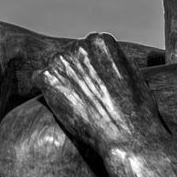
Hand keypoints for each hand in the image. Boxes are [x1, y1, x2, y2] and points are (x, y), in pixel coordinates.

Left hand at [38, 33, 163, 154]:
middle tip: (82, 96)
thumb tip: (108, 61)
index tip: (93, 84)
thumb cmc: (137, 111)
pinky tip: (57, 104)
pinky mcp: (48, 78)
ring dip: (59, 82)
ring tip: (72, 102)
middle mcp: (80, 45)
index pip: (86, 48)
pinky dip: (45, 91)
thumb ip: (115, 62)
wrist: (127, 135)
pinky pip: (39, 79)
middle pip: (69, 56)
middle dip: (73, 73)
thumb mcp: (134, 75)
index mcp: (102, 41)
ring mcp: (62, 60)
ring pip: (53, 67)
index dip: (89, 68)